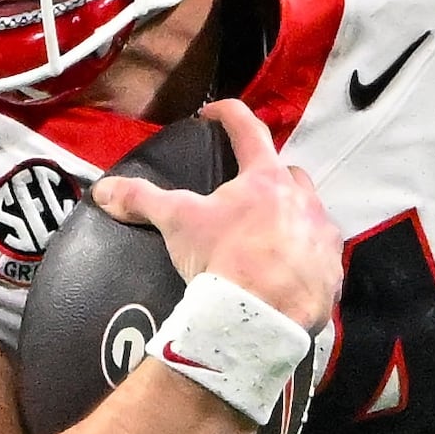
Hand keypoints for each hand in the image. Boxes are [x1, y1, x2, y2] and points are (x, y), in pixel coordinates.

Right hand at [88, 100, 340, 330]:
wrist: (260, 319)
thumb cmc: (223, 259)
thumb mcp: (177, 223)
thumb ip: (141, 200)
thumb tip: (103, 189)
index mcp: (266, 178)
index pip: (249, 129)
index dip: (229, 115)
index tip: (213, 114)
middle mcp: (303, 199)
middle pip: (289, 172)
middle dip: (271, 176)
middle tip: (247, 193)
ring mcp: (322, 235)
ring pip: (311, 213)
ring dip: (293, 217)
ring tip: (268, 236)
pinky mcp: (332, 271)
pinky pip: (321, 256)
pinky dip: (306, 258)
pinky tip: (287, 272)